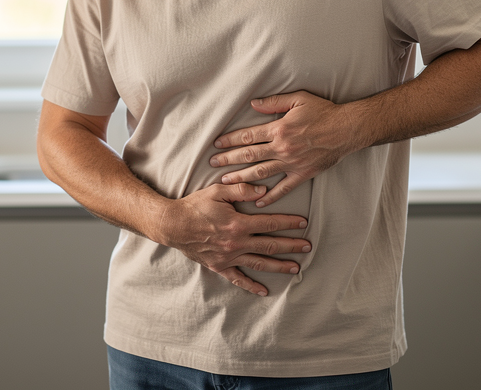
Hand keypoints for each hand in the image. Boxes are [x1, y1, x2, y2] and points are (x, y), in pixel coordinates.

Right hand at [158, 182, 310, 296]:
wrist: (172, 225)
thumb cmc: (194, 206)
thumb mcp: (217, 191)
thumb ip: (242, 190)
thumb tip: (263, 191)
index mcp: (238, 223)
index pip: (270, 223)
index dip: (288, 223)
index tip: (303, 223)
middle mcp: (236, 243)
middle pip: (270, 245)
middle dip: (291, 246)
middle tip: (308, 247)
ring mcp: (228, 257)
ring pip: (259, 263)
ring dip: (279, 266)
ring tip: (296, 268)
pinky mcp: (219, 266)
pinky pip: (238, 278)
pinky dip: (251, 286)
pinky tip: (264, 291)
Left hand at [210, 91, 358, 206]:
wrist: (347, 129)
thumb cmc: (323, 112)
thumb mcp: (298, 99)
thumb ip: (274, 102)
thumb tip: (253, 104)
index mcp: (279, 129)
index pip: (248, 136)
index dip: (230, 140)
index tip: (217, 144)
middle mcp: (282, 148)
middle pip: (249, 155)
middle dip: (229, 159)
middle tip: (213, 164)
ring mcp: (292, 163)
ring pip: (260, 173)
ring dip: (241, 177)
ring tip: (225, 181)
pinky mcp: (302, 174)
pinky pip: (283, 188)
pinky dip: (269, 196)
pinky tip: (256, 202)